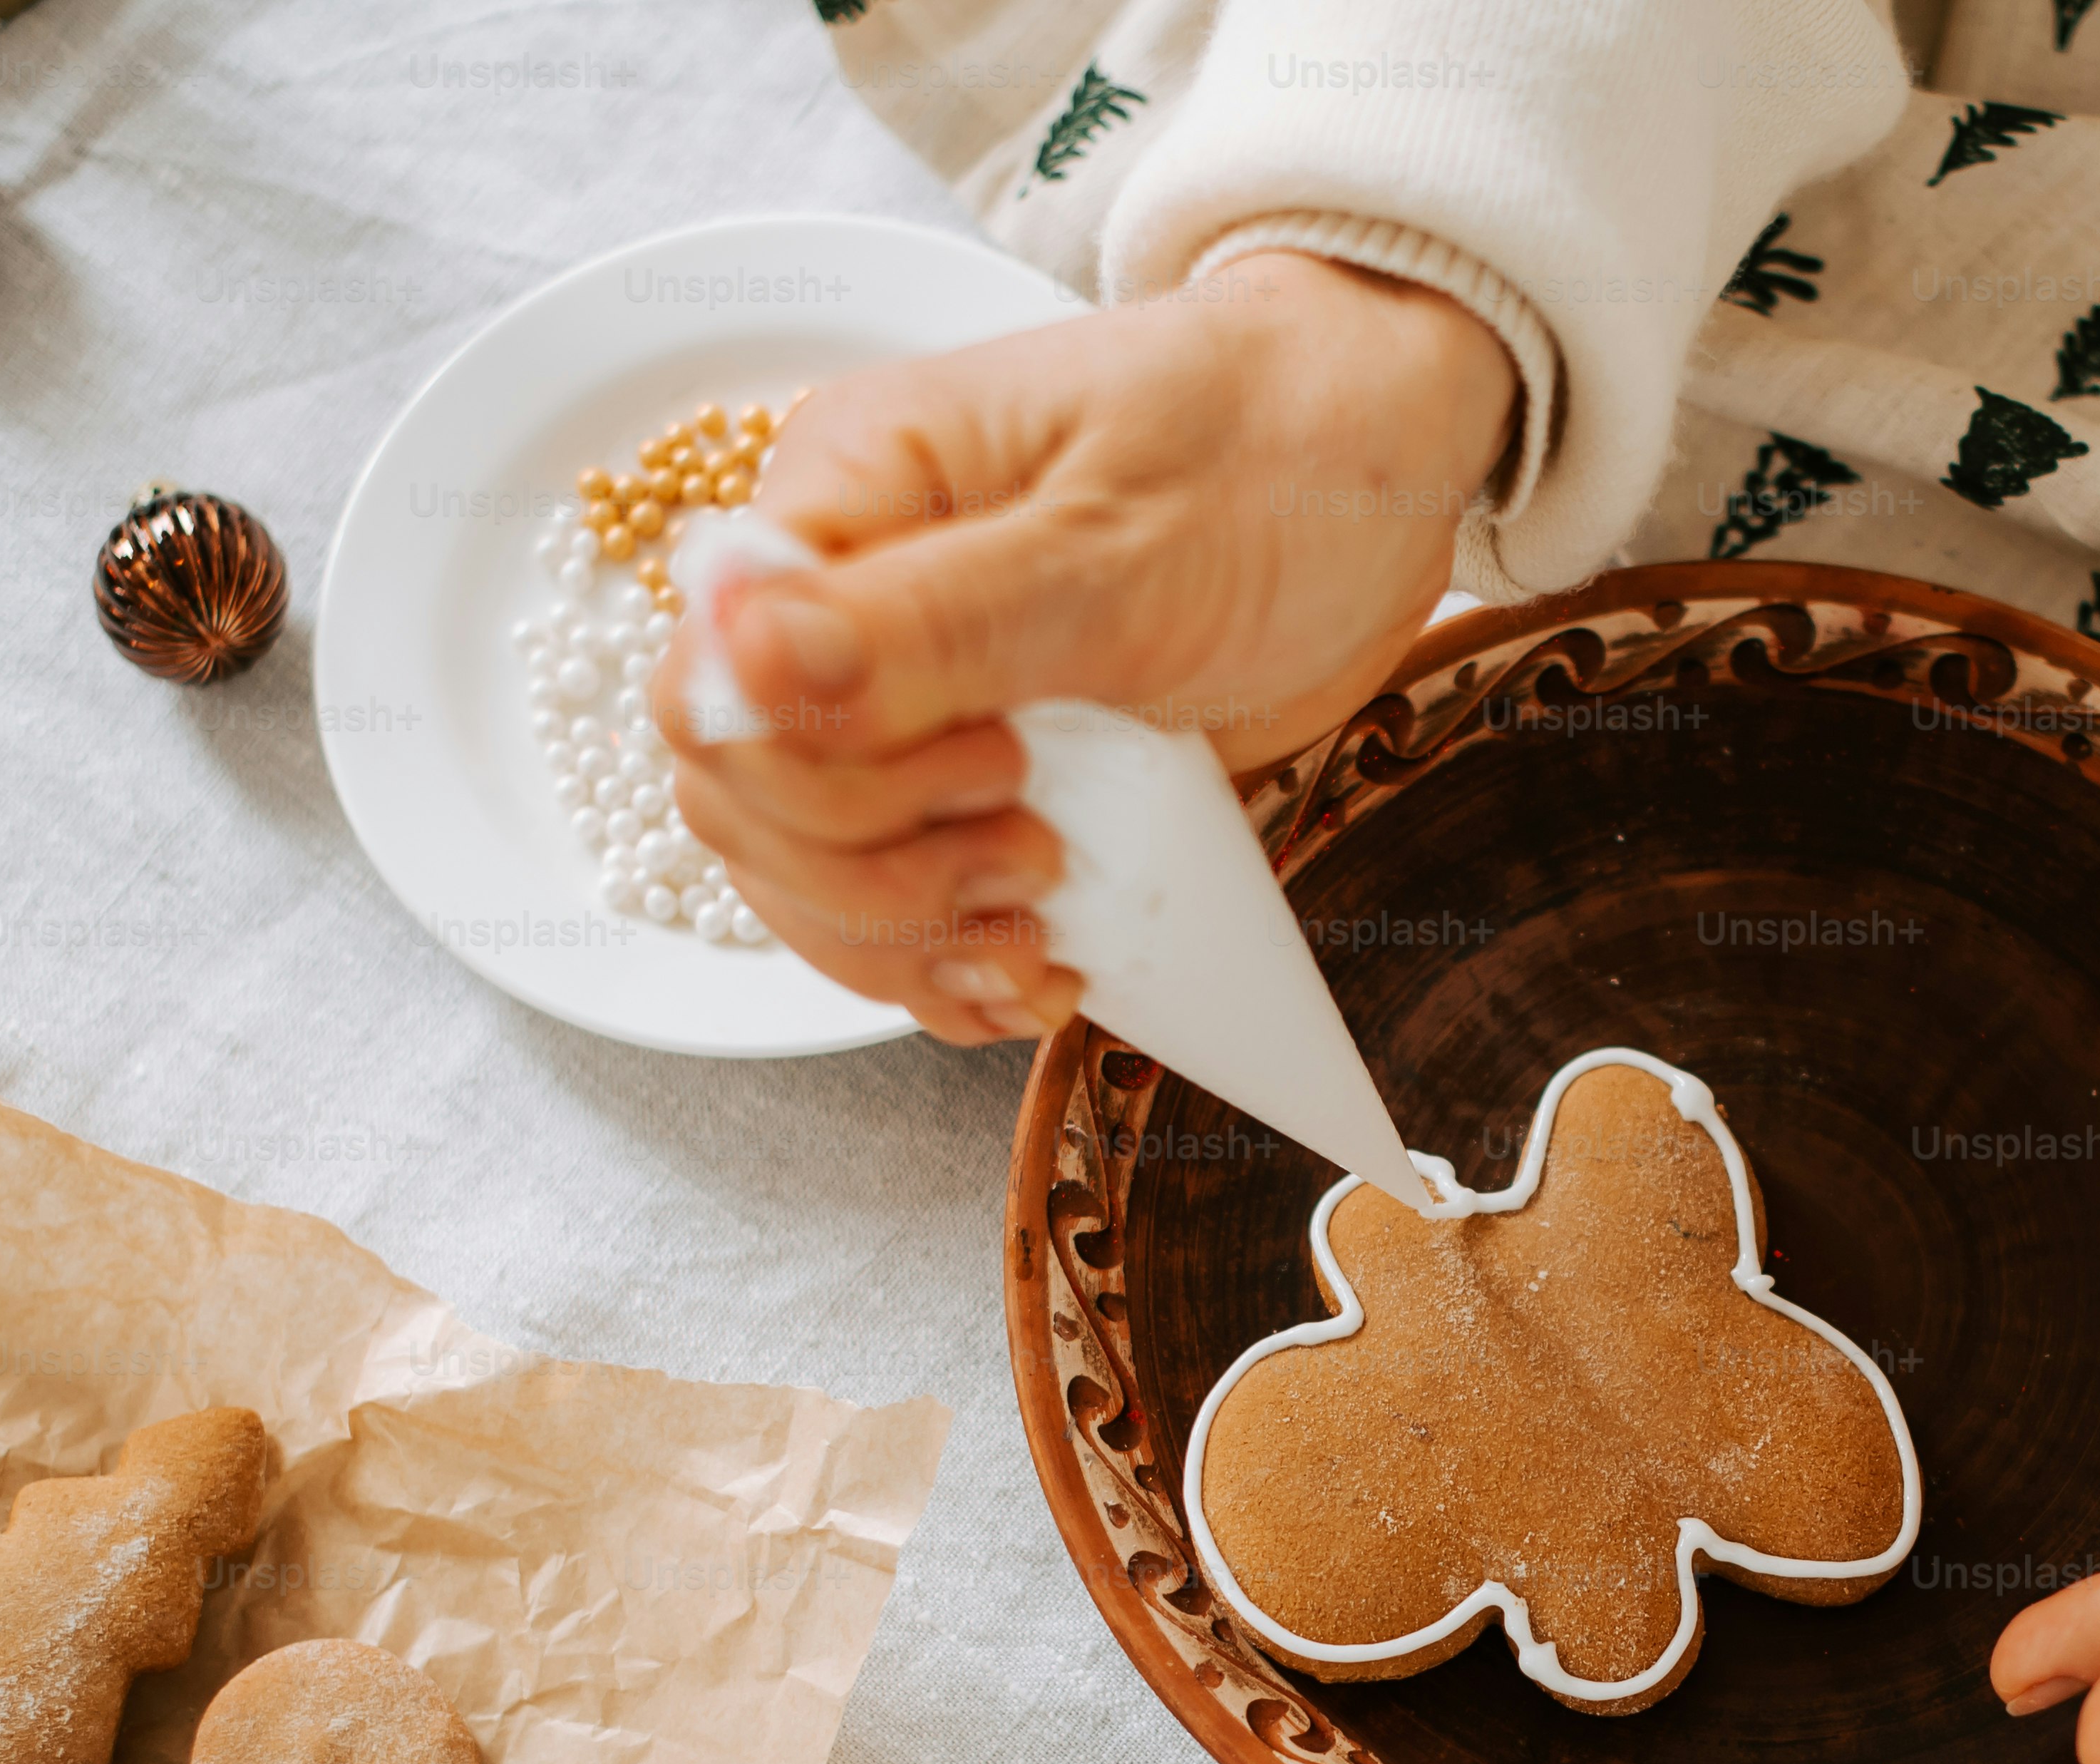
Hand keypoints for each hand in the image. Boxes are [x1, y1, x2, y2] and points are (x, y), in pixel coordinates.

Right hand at [653, 253, 1515, 1044]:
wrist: (1383, 453)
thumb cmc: (1268, 453)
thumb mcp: (1115, 543)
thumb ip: (929, 616)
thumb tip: (741, 659)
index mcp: (845, 499)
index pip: (716, 690)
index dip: (822, 781)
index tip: (996, 767)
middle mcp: (847, 603)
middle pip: (741, 802)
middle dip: (870, 878)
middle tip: (1035, 854)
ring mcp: (910, 701)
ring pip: (804, 877)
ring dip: (908, 941)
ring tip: (1042, 925)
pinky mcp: (982, 779)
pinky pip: (899, 909)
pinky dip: (954, 968)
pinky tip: (1040, 974)